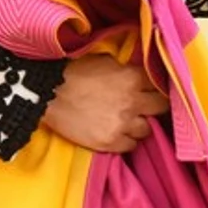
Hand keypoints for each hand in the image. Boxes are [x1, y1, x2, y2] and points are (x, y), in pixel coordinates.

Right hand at [40, 54, 168, 151]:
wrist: (47, 93)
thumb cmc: (73, 72)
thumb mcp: (105, 61)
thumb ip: (126, 70)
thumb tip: (137, 75)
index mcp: (133, 77)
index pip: (160, 84)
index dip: (155, 88)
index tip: (151, 91)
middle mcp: (133, 101)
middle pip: (160, 108)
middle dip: (154, 107)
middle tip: (144, 107)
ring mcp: (122, 123)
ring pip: (146, 129)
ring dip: (139, 125)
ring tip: (127, 122)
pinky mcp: (109, 142)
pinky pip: (130, 146)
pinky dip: (126, 141)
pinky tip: (117, 134)